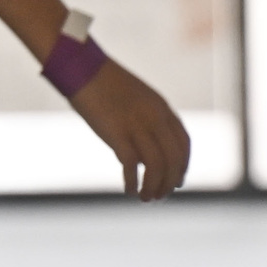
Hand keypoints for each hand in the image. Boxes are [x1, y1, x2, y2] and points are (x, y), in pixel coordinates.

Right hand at [67, 57, 190, 201]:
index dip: (183, 166)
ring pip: (157, 166)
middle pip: (174, 159)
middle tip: (160, 196)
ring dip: (154, 187)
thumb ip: (147, 122)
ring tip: (146, 198)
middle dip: (170, 182)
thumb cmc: (104, 84)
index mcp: (162, 108)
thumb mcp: (136, 100)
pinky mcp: (117, 133)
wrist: (83, 68)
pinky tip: (129, 191)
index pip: (184, 144)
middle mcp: (155, 118)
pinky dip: (133, 182)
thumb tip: (144, 152)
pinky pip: (131, 166)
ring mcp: (137, 125)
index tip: (177, 181)